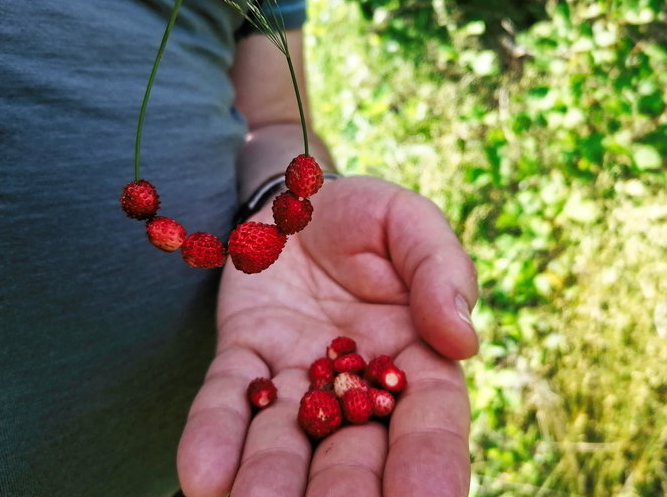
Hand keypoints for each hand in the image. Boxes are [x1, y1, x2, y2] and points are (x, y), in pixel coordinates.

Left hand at [177, 176, 478, 496]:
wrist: (299, 199)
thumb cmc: (368, 215)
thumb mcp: (411, 222)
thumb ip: (441, 269)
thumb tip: (462, 339)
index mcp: (417, 358)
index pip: (429, 422)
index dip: (429, 464)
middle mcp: (356, 384)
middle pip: (353, 451)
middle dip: (343, 490)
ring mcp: (297, 376)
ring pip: (287, 440)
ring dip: (271, 479)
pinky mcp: (245, 357)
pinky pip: (228, 398)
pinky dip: (216, 435)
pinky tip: (204, 475)